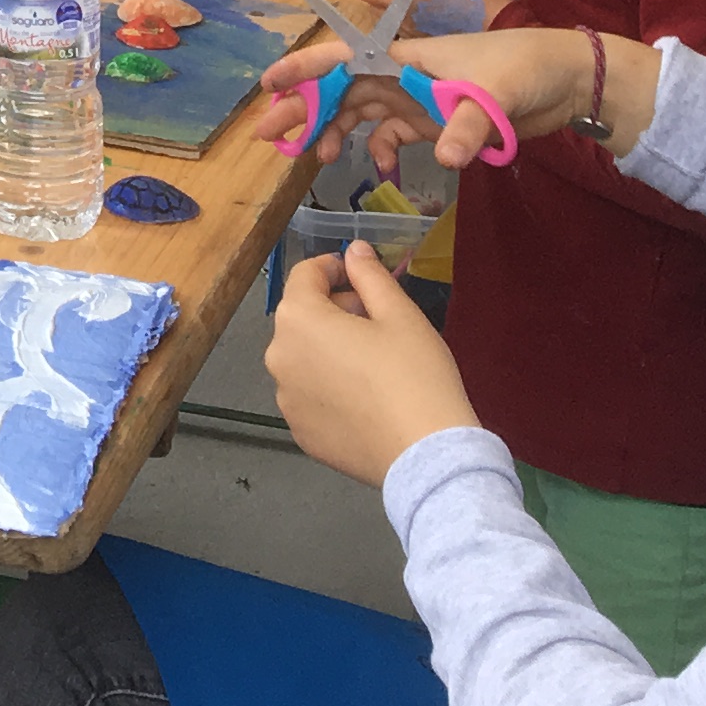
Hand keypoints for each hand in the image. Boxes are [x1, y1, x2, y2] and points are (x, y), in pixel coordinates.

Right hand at [261, 25, 585, 176]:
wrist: (564, 79)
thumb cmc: (523, 68)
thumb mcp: (493, 93)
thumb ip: (466, 124)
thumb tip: (444, 158)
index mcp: (405, 56)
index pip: (343, 59)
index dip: (304, 70)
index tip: (269, 86)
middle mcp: (403, 74)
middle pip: (341, 89)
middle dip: (304, 107)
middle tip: (269, 134)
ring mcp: (418, 97)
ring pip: (361, 112)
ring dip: (332, 130)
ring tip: (307, 156)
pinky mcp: (437, 119)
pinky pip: (393, 134)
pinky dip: (379, 150)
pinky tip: (378, 171)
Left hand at [265, 242, 479, 484]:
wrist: (426, 456)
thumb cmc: (415, 375)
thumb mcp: (399, 314)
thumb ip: (369, 275)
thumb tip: (353, 250)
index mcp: (298, 320)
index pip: (305, 275)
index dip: (335, 267)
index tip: (362, 275)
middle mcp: (279, 357)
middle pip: (302, 317)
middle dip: (335, 310)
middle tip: (380, 321)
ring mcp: (286, 401)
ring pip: (305, 358)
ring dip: (330, 350)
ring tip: (375, 363)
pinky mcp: (301, 434)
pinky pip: (310, 396)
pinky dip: (330, 388)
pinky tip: (366, 399)